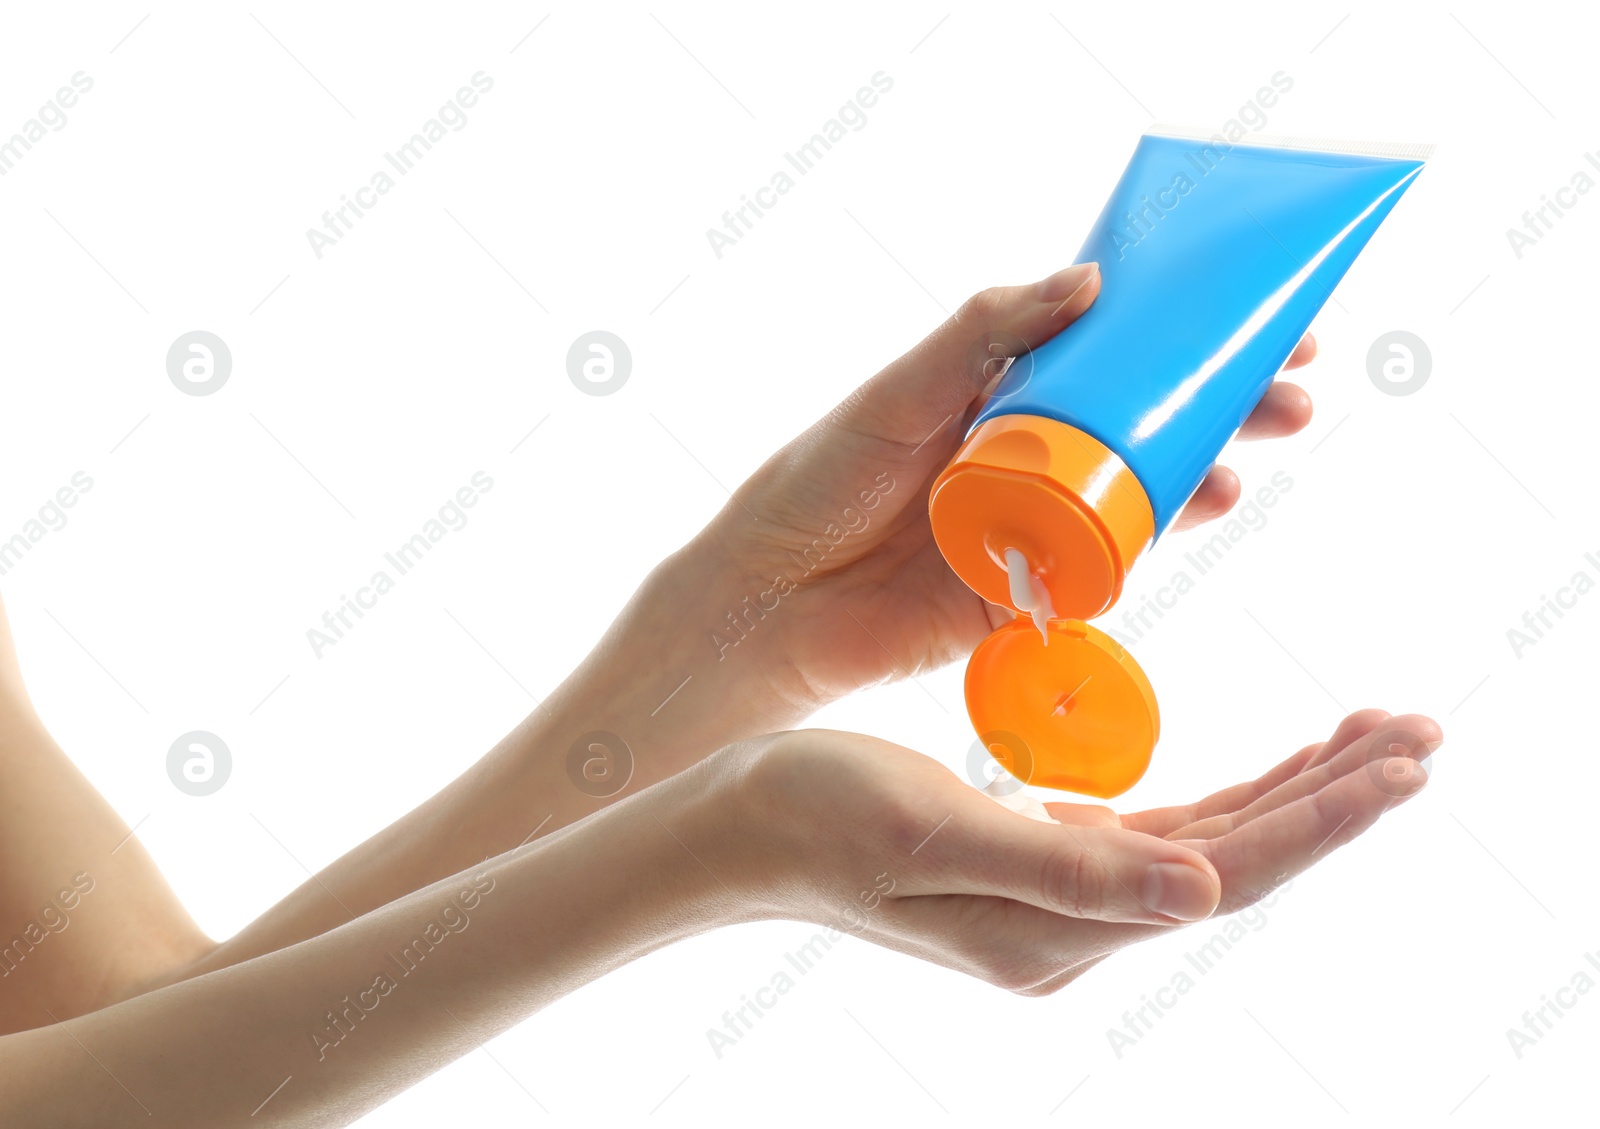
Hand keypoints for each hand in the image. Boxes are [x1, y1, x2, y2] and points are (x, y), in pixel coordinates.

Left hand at [679, 262, 1315, 722]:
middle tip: (1293, 377)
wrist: (775, 600)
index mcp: (997, 390)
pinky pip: (1120, 551)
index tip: (1256, 311)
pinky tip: (1211, 497)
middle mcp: (1030, 449)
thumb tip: (1090, 282)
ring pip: (1148, 479)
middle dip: (1225, 393)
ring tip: (1269, 433)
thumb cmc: (822, 481)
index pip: (1109, 348)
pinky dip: (1170, 525)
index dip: (1182, 329)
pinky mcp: (1040, 582)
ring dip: (1215, 454)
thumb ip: (982, 334)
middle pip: (1147, 413)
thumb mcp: (899, 391)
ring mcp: (1041, 515)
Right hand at [714, 709, 1434, 993]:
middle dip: (1332, 796)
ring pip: (1211, 842)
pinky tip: (1271, 769)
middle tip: (1419, 731)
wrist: (730, 827)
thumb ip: (1070, 868)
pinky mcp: (1037, 860)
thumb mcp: (933, 832)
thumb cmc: (813, 817)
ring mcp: (1056, 900)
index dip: (1319, 816)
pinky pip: (1163, 830)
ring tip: (1371, 739)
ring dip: (1294, 791)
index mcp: (1055, 929)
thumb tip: (1205, 888)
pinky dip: (1231, 794)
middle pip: (1237, 858)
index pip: (1224, 871)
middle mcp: (1071, 927)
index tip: (1400, 757)